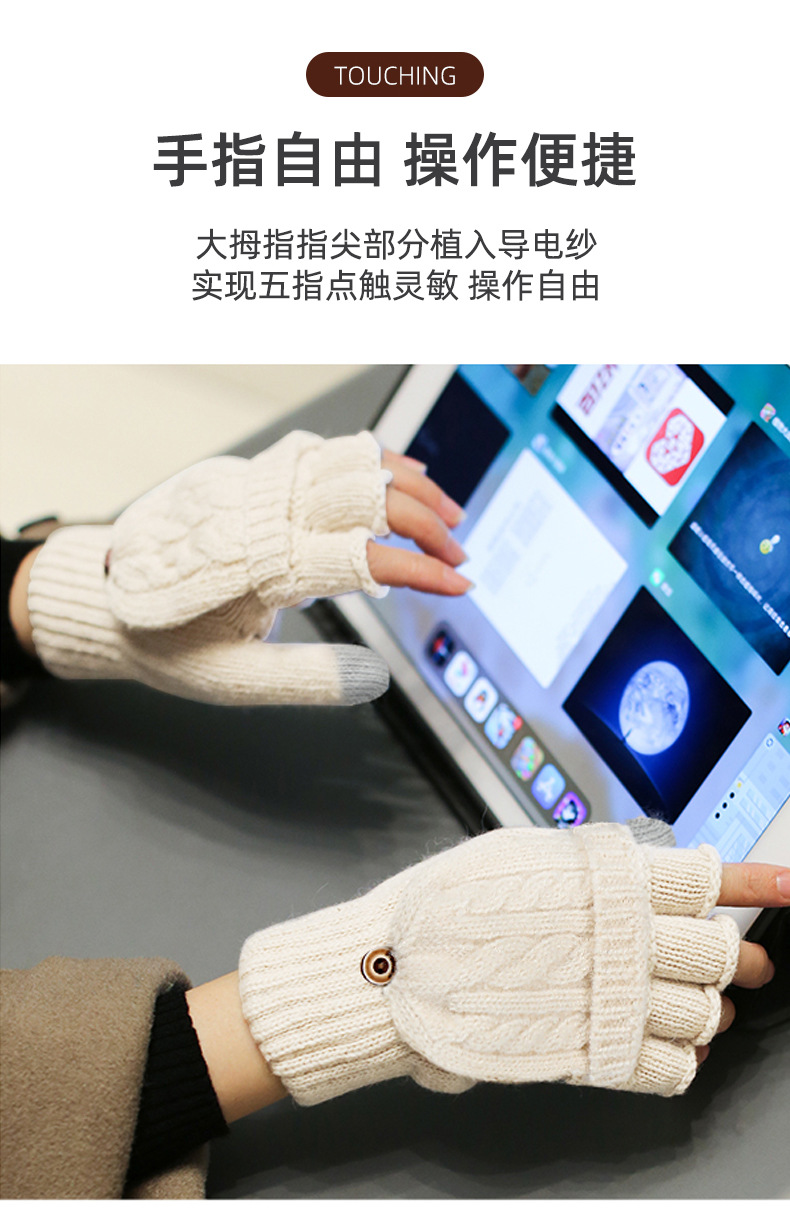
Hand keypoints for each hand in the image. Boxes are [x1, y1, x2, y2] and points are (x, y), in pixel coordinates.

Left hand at [25, 432, 471, 706]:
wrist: (107, 596)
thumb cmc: (166, 642)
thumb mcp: (232, 679)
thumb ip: (307, 679)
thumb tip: (376, 678)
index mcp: (260, 567)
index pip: (362, 556)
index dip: (421, 569)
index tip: (458, 586)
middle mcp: (263, 514)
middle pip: (367, 497)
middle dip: (427, 525)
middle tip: (459, 558)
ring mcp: (257, 485)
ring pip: (350, 463)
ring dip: (409, 486)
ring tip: (450, 513)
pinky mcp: (253, 475)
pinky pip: (322, 452)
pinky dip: (372, 460)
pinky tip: (403, 472)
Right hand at [239, 827, 789, 1103]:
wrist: (396, 971)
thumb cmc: (448, 906)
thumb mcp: (522, 854)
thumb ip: (590, 862)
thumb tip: (639, 865)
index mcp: (607, 882)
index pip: (707, 877)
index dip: (759, 881)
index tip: (789, 886)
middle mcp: (620, 940)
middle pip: (716, 949)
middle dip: (738, 954)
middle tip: (742, 958)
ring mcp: (609, 1001)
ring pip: (702, 1010)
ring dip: (710, 1006)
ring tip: (704, 1001)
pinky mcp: (591, 1055)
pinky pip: (669, 1067)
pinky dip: (681, 1058)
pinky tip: (671, 1044)